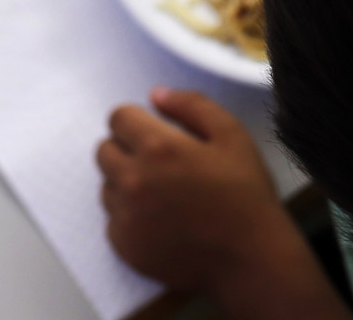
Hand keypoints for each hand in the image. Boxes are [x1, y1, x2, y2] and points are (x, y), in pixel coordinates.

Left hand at [95, 89, 297, 300]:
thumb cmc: (245, 194)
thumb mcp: (232, 135)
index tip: (154, 131)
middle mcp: (133, 180)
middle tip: (159, 162)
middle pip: (104, 150)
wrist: (248, 258)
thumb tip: (156, 95)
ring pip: (107, 184)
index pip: (118, 118)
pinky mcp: (124, 246)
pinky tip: (160, 219)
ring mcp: (125, 216)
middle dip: (127, 148)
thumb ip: (192, 105)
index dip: (137, 120)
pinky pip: (112, 219)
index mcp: (158, 147)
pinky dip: (129, 215)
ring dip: (126, 181)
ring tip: (162, 192)